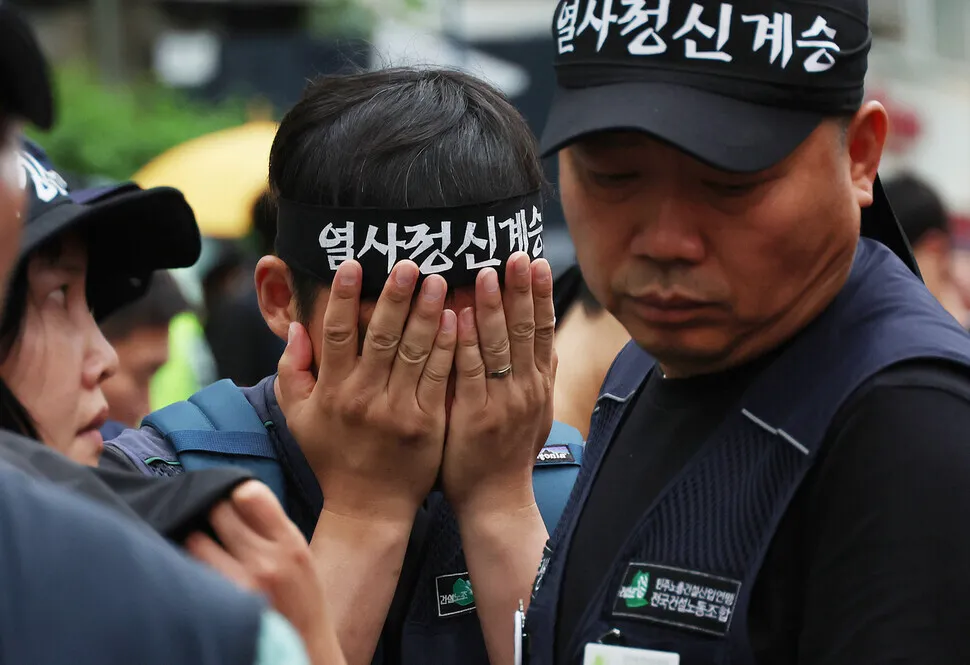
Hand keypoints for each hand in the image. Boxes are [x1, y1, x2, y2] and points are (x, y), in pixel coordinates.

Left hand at [186, 481, 344, 664]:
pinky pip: (190, 570)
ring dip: (196, 539)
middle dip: (213, 512)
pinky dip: (189, 566)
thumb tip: (235, 496)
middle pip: (218, 511)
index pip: (250, 494)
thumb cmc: (300, 599)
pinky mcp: (222, 605)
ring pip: (196, 539)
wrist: (306, 649)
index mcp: (291, 543)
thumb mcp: (300, 556)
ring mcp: (242, 584)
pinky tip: (198, 571)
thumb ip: (273, 528)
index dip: (236, 493)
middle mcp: (267, 560)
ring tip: (204, 548)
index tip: (233, 502)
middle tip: (213, 523)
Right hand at [276, 260, 456, 522]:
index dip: (343, 297)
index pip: (337, 334)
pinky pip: (439, 377)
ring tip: (438, 279)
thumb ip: (292, 372)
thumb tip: (296, 329)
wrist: (368, 508)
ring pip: (415, 351)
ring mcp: (399, 410)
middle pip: (381, 336)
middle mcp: (364, 397)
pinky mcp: (428, 422)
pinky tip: (457, 319)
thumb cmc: (333, 458)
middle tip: (408, 261)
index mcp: (333, 391)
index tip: (352, 264)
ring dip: (427, 313)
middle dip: (394, 295)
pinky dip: (448, 346)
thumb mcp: (300, 418)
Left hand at [442, 252, 555, 516]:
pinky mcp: (473, 416)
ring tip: (486, 274)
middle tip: (515, 254)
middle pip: (524, 330)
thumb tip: (551, 345)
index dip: (540, 295)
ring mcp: (500, 402)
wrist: (495, 499)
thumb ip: (542, 378)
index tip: (535, 261)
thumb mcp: (536, 414)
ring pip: (498, 347)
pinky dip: (465, 343)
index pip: (542, 330)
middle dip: (521, 290)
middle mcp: (524, 388)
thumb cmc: (509, 454)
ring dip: (493, 309)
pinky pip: (469, 373)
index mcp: (537, 384)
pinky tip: (458, 316)